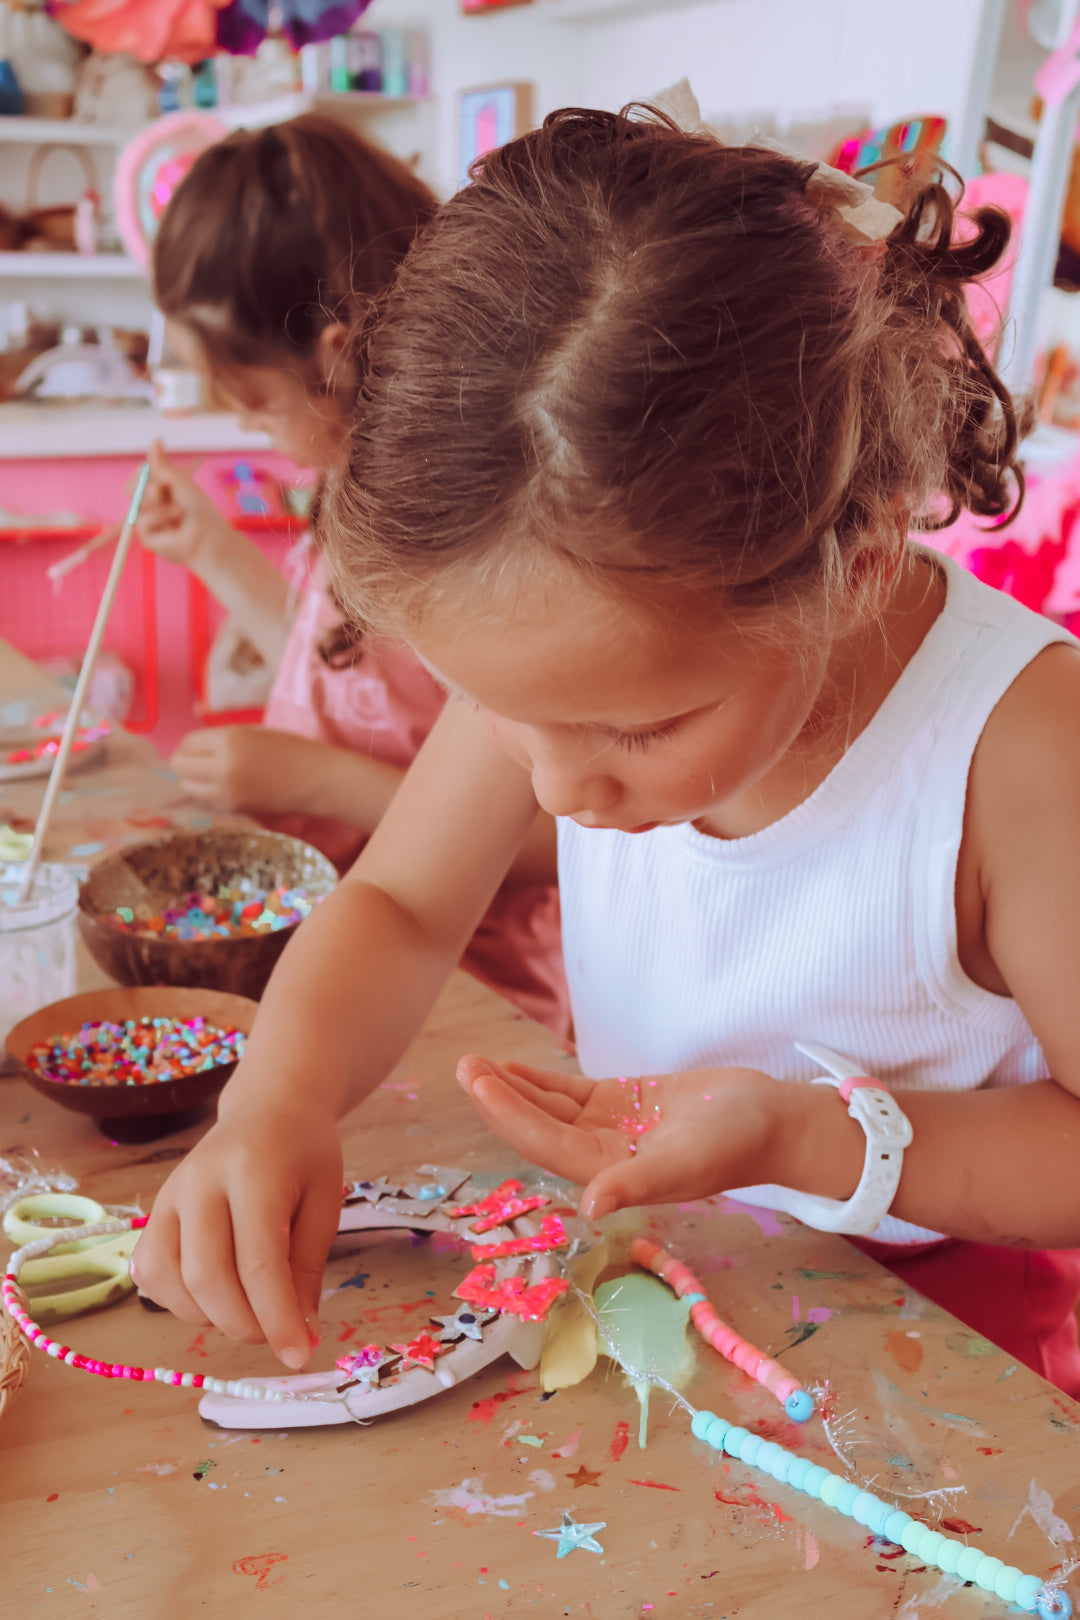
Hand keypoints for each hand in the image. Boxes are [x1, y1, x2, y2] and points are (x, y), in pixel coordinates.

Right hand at [130, 1102, 342, 1366]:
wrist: (268, 1107)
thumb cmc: (305, 1154)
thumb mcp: (326, 1201)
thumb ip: (307, 1268)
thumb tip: (299, 1337)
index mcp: (254, 1172)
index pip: (259, 1262)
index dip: (278, 1318)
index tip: (300, 1354)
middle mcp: (201, 1181)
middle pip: (207, 1277)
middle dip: (244, 1324)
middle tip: (277, 1336)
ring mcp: (169, 1196)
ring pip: (171, 1282)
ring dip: (211, 1316)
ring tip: (251, 1308)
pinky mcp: (153, 1212)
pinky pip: (150, 1273)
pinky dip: (179, 1301)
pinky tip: (215, 1295)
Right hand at [137, 438, 235, 568]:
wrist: (208, 537)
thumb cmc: (200, 511)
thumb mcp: (180, 482)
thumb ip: (163, 465)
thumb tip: (156, 439)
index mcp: (160, 488)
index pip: (140, 473)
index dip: (144, 470)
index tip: (156, 471)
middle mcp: (152, 503)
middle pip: (131, 486)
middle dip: (144, 485)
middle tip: (160, 490)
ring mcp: (147, 520)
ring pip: (136, 503)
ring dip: (157, 503)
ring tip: (178, 509)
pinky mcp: (146, 536)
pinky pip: (142, 521)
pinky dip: (159, 519)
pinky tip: (174, 524)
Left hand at [170, 726, 318, 813]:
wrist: (315, 779)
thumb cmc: (290, 748)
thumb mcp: (254, 732)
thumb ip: (223, 738)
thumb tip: (194, 747)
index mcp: (229, 741)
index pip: (188, 743)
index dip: (192, 744)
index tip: (202, 746)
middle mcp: (222, 767)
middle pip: (180, 766)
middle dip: (187, 761)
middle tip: (202, 760)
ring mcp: (226, 791)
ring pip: (188, 786)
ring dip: (195, 779)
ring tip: (214, 774)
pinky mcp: (233, 808)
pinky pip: (206, 799)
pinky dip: (209, 792)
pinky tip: (227, 786)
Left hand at [456, 1056, 783, 1218]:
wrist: (771, 1119)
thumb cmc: (735, 1142)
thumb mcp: (686, 1161)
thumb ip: (637, 1183)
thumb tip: (589, 1207)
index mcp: (610, 1173)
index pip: (545, 1143)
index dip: (509, 1115)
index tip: (480, 1083)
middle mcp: (601, 1155)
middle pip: (537, 1127)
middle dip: (499, 1099)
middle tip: (465, 1067)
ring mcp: (608, 1128)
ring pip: (548, 1108)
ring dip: (512, 1088)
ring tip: (476, 1064)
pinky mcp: (621, 1103)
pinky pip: (569, 1094)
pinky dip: (539, 1081)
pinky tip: (511, 1068)